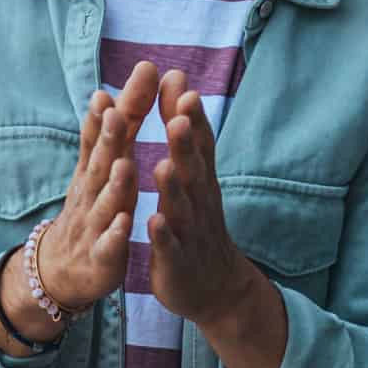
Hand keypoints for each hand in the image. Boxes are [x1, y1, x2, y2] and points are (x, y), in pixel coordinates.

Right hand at [36, 62, 165, 312]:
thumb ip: (112, 132)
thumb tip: (110, 88)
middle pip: (99, 163)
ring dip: (114, 184)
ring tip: (126, 164)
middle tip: (115, 110)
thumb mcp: (99, 169)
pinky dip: (114, 235)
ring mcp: (94, 225)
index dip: (108, 112)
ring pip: (104, 203)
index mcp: (96, 170)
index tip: (120, 82)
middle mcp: (91, 192)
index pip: (102, 136)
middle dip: (108, 137)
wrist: (62, 269)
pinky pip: (107, 246)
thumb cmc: (90, 209)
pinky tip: (123, 225)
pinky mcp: (101, 257)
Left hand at [146, 69, 261, 327]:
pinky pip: (169, 247)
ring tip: (163, 165)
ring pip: (181, 207)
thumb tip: (180, 80)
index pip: (197, 142)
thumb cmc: (196, 221)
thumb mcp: (193, 174)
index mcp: (198, 179)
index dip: (190, 116)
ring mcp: (189, 232)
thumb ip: (186, 131)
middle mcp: (198, 201)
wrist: (214, 287)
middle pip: (193, 168)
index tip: (182, 84)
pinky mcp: (177, 262)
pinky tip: (153, 223)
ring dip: (173, 187)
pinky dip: (163, 236)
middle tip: (180, 114)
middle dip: (186, 143)